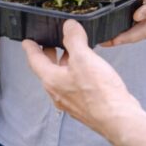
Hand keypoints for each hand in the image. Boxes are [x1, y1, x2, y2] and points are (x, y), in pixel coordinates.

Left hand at [23, 21, 140, 134]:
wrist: (118, 119)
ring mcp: (71, 100)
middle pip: (48, 69)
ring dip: (64, 63)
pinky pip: (74, 84)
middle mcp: (58, 92)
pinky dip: (76, 72)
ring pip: (62, 77)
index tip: (27, 42)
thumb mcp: (84, 57)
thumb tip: (69, 26)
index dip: (31, 48)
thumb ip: (73, 39)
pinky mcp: (84, 104)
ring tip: (73, 51)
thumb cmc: (99, 93)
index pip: (35, 60)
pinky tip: (87, 68)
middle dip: (49, 54)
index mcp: (52, 80)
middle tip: (50, 42)